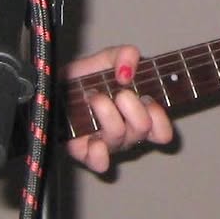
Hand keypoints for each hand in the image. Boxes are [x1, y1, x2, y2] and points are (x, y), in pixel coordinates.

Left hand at [64, 45, 173, 173]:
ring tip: (94, 98)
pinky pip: (99, 163)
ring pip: (119, 137)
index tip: (148, 99)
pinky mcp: (86, 153)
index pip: (162, 131)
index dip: (159, 117)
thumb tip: (127, 71)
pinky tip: (93, 138)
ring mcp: (107, 144)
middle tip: (119, 93)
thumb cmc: (87, 77)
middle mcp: (126, 133)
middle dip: (132, 106)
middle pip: (142, 129)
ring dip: (107, 113)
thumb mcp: (108, 58)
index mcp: (139, 114)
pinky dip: (98, 152)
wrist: (56, 86)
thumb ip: (125, 55)